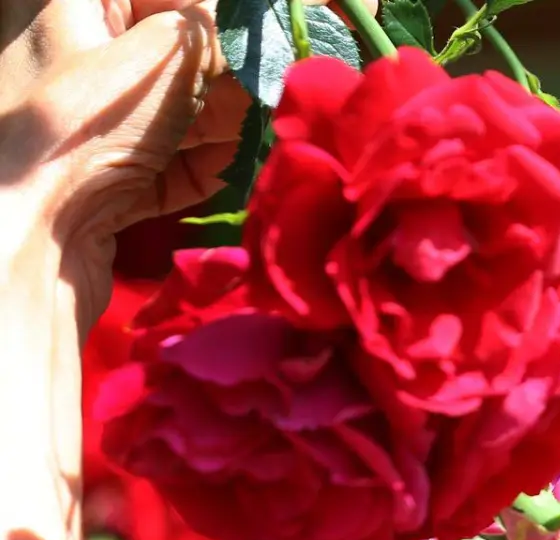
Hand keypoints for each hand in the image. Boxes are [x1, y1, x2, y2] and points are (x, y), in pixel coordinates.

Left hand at [0, 0, 370, 323]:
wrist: (22, 245)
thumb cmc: (76, 133)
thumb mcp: (159, 58)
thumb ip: (213, 32)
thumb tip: (257, 28)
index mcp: (70, 5)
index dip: (227, 16)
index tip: (280, 36)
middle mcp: (76, 58)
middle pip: (177, 55)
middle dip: (233, 75)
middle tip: (283, 88)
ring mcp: (89, 126)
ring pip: (180, 112)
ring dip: (230, 124)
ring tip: (271, 130)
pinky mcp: (106, 182)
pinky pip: (171, 165)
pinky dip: (206, 168)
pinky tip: (240, 168)